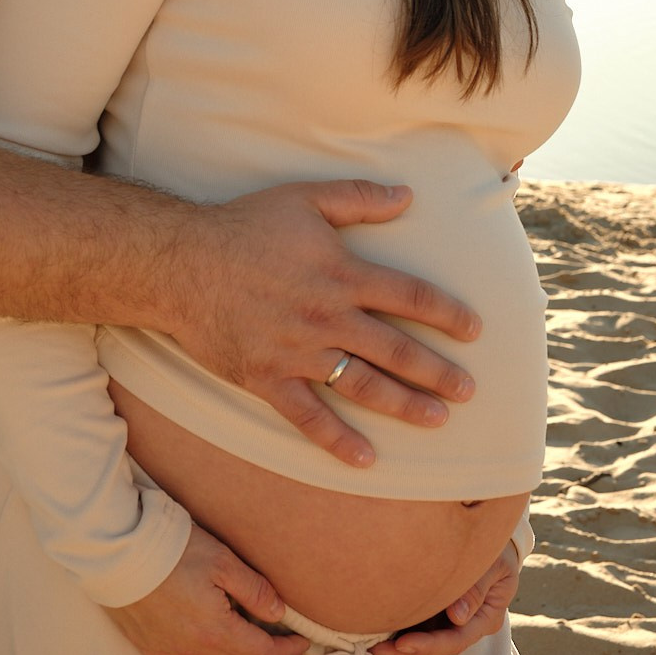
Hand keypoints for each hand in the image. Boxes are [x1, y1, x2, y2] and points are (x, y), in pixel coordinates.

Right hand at [104, 524, 307, 654]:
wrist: (118, 553)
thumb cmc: (170, 551)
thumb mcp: (222, 560)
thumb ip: (254, 589)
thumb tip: (278, 612)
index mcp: (216, 632)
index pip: (262, 652)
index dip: (287, 651)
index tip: (304, 644)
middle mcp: (193, 651)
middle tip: (289, 649)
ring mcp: (168, 652)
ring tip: (256, 652)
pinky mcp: (149, 647)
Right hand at [171, 180, 480, 466]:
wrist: (182, 264)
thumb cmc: (244, 226)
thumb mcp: (304, 197)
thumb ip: (359, 197)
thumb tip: (407, 195)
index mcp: (342, 273)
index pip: (409, 296)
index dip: (446, 313)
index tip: (474, 330)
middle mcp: (328, 317)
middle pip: (396, 349)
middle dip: (437, 371)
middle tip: (469, 390)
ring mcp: (299, 353)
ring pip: (364, 386)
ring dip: (404, 405)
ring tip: (437, 420)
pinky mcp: (268, 379)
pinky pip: (309, 417)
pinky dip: (338, 440)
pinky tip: (366, 459)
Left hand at [369, 541, 521, 654]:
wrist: (493, 542)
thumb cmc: (495, 551)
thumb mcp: (494, 564)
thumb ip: (477, 588)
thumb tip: (458, 617)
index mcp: (486, 618)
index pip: (456, 640)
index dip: (430, 644)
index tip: (404, 644)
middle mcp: (468, 626)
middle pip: (438, 650)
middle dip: (408, 654)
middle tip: (378, 652)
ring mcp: (451, 623)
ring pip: (426, 649)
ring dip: (400, 653)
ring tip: (373, 652)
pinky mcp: (437, 616)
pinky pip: (419, 634)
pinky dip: (399, 641)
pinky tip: (378, 641)